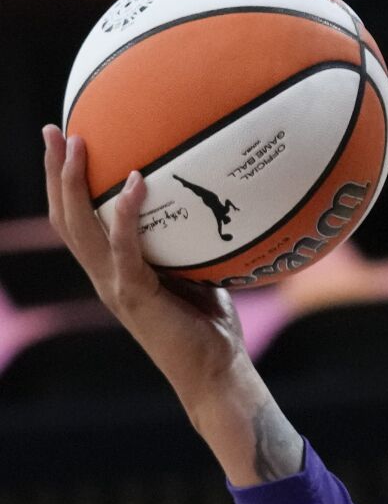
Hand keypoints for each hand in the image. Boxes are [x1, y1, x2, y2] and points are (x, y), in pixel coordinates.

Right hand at [41, 126, 300, 484]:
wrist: (217, 374)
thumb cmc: (212, 328)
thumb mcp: (199, 276)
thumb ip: (191, 246)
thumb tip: (214, 204)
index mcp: (113, 271)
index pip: (76, 221)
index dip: (64, 185)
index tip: (66, 144)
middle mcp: (104, 276)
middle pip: (64, 216)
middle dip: (56, 171)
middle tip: (54, 129)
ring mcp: (113, 286)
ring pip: (79, 227)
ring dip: (74, 183)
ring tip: (77, 142)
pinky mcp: (134, 296)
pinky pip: (125, 248)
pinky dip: (127, 215)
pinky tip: (136, 183)